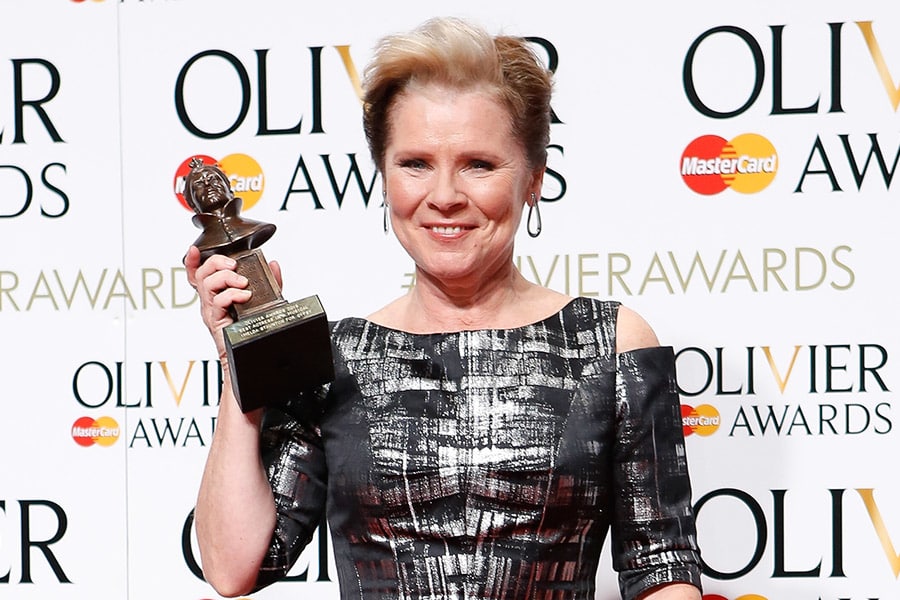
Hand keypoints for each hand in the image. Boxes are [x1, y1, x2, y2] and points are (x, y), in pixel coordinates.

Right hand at [183, 246, 282, 363]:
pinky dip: (232, 295)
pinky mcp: (216, 321)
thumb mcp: (264, 298)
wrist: (250, 352)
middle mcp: (210, 301)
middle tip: (234, 266)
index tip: (194, 250)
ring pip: (207, 284)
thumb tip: (274, 264)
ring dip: (226, 278)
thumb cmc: (252, 326)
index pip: (198, 275)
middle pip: (202, 274)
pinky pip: (218, 302)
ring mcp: (211, 310)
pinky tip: (244, 296)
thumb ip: (269, 281)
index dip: (192, 261)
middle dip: (217, 263)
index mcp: (216, 293)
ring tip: (243, 283)